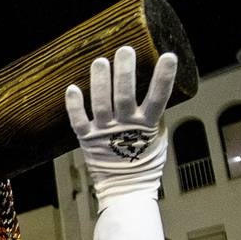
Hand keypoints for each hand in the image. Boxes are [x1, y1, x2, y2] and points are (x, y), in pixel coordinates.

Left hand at [64, 46, 177, 209]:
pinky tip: (72, 88)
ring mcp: (104, 133)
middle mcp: (125, 127)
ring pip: (101, 104)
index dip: (163, 77)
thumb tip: (154, 85)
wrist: (125, 188)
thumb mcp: (158, 136)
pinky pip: (78, 121)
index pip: (158, 97)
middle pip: (125, 96)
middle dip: (125, 72)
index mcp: (147, 126)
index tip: (168, 56)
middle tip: (125, 50)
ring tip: (100, 61)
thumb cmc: (143, 160)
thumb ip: (154, 113)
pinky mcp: (87, 139)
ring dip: (100, 82)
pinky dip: (74, 106)